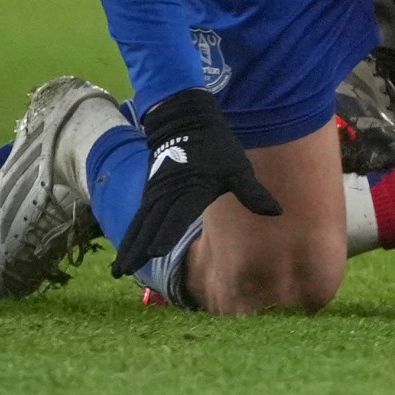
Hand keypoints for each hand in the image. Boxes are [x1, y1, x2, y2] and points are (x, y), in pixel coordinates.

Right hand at [111, 87, 280, 276]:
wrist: (185, 121)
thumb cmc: (217, 148)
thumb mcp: (238, 168)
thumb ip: (252, 192)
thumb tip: (277, 212)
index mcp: (192, 189)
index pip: (177, 215)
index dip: (166, 233)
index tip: (154, 252)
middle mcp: (169, 194)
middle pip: (151, 226)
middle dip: (139, 249)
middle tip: (125, 272)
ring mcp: (155, 194)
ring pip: (140, 225)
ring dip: (129, 247)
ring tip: (118, 270)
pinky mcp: (149, 194)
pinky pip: (137, 220)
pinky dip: (129, 236)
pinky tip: (123, 254)